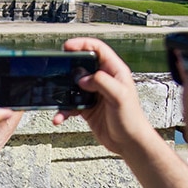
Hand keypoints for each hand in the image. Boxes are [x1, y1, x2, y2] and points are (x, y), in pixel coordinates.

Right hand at [52, 38, 153, 156]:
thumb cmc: (131, 119)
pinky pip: (70, 105)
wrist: (128, 143)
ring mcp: (94, 94)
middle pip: (82, 65)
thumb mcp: (119, 96)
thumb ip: (102, 82)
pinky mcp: (87, 108)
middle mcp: (104, 80)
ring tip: (56, 96)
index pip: (98, 49)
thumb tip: (82, 78)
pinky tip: (59, 117)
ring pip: (73, 85)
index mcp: (115, 72)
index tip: (67, 47)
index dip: (82, 44)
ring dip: (63, 92)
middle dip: (68, 66)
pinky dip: (63, 110)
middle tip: (57, 68)